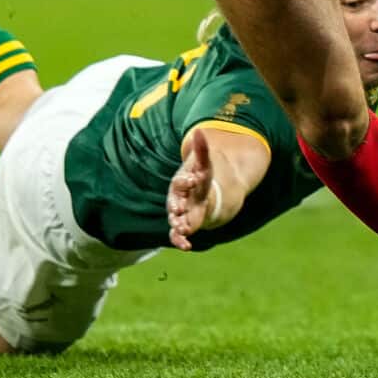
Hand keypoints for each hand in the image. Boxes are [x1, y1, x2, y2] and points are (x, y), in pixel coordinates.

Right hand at [166, 130, 217, 250]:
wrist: (203, 196)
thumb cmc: (200, 180)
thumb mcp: (204, 165)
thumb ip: (202, 151)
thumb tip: (200, 131)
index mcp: (181, 184)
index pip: (180, 182)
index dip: (185, 181)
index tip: (193, 179)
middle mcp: (178, 200)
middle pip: (173, 203)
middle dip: (175, 206)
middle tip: (179, 209)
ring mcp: (180, 214)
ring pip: (174, 220)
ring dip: (177, 224)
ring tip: (182, 228)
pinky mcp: (184, 226)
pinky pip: (177, 235)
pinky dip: (179, 240)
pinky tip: (186, 246)